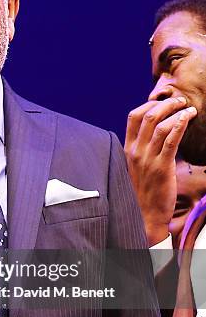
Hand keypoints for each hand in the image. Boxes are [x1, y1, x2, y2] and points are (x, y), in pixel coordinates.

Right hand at [124, 96, 196, 244]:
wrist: (145, 215)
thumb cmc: (143, 191)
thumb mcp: (136, 167)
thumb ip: (141, 149)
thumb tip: (153, 133)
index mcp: (127, 149)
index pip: (133, 117)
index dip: (149, 104)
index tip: (163, 101)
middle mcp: (135, 151)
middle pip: (148, 116)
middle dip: (166, 104)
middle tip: (180, 101)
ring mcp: (148, 159)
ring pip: (160, 125)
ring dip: (176, 111)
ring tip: (188, 109)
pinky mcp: (162, 167)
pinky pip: (171, 140)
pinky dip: (180, 124)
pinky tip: (188, 118)